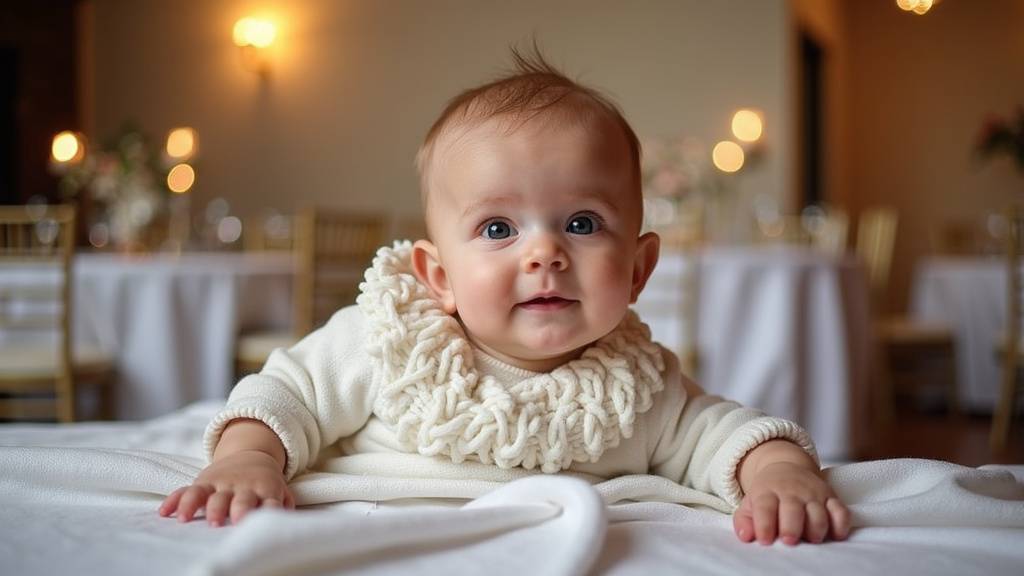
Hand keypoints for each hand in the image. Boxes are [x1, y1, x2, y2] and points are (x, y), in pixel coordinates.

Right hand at [159, 449, 293, 526]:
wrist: (253, 453)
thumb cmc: (266, 483)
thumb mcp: (280, 491)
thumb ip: (283, 505)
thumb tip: (286, 522)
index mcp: (266, 488)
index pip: (267, 500)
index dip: (263, 510)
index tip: (255, 522)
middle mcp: (243, 486)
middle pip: (238, 498)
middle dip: (229, 509)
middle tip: (219, 523)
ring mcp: (221, 483)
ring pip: (208, 494)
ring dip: (196, 505)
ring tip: (186, 520)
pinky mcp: (204, 482)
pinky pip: (187, 490)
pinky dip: (175, 500)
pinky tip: (165, 512)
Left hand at [732, 461, 849, 544]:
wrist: (785, 467)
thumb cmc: (767, 494)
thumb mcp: (750, 503)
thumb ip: (744, 520)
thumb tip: (745, 536)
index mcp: (768, 492)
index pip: (765, 507)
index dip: (764, 524)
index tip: (765, 540)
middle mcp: (791, 491)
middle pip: (793, 509)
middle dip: (791, 527)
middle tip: (789, 541)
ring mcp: (812, 493)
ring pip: (818, 512)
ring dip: (816, 528)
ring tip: (811, 540)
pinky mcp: (830, 496)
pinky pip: (840, 510)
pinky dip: (841, 524)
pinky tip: (835, 535)